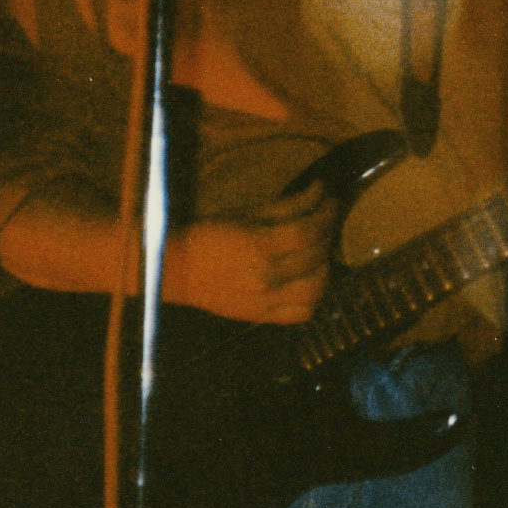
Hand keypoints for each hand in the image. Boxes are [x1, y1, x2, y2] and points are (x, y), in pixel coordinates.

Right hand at [161, 181, 336, 323]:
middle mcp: (264, 277)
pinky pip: (302, 313)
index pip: (308, 231)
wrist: (176, 269)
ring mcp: (264, 301)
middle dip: (328, 233)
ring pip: (316, 289)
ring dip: (325, 266)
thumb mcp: (246, 212)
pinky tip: (310, 279)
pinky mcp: (262, 316)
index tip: (332, 200)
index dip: (327, 213)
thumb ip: (287, 204)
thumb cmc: (210, 234)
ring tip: (320, 250)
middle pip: (314, 257)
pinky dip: (314, 297)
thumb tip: (321, 190)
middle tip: (327, 219)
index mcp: (258, 246)